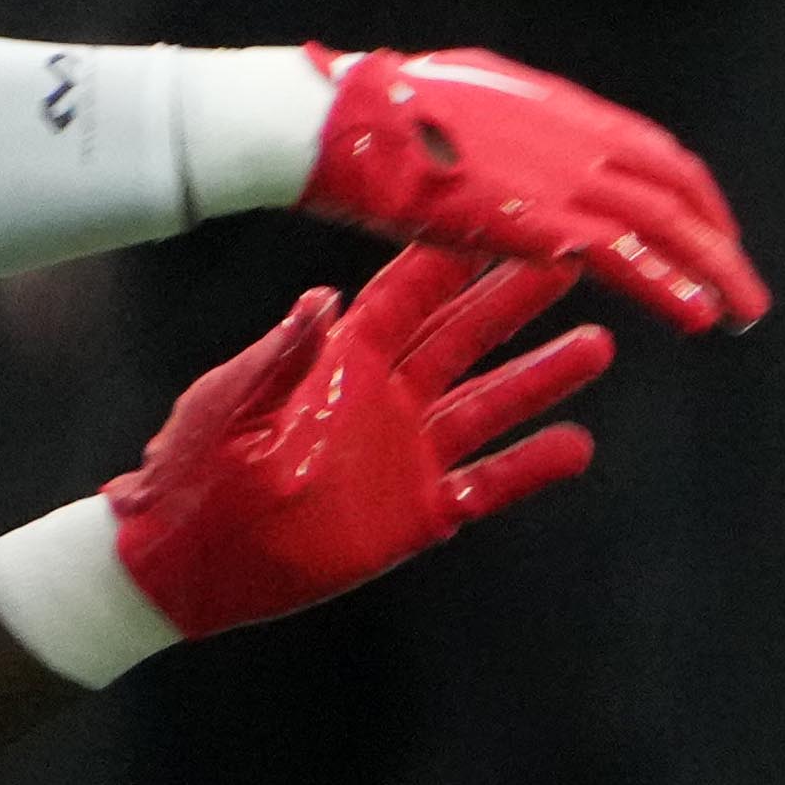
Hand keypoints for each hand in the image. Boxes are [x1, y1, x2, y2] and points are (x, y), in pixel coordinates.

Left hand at [106, 249, 611, 643]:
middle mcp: (384, 398)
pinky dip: (532, 467)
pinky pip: (488, 484)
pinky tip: (578, 445)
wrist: (185, 564)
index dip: (449, 261)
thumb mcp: (227, 407)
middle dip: (516, 301)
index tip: (497, 220)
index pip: (405, 300)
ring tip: (598, 345)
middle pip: (464, 338)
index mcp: (338, 363)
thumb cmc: (191, 473)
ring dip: (543, 376)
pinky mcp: (419, 512)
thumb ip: (279, 358)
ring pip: (490, 403)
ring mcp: (407, 454)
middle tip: (572, 263)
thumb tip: (324, 299)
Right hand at [306, 48, 767, 329]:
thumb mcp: (459, 105)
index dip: (689, 195)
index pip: (651, 152)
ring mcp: (561, 175)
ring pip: (667, 225)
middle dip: (717, 238)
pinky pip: (629, 259)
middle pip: (676, 188)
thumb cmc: (369, 116)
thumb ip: (507, 126)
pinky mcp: (540, 220)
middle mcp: (574, 136)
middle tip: (743, 283)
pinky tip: (702, 318)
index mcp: (556, 108)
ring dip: (715, 270)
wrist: (329, 121)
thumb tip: (522, 139)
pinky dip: (671, 287)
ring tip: (746, 313)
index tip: (708, 229)